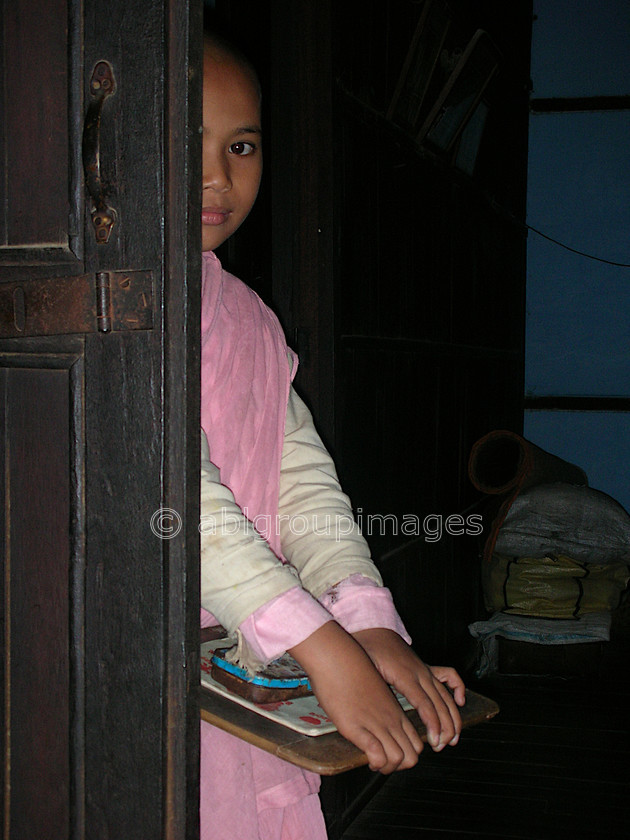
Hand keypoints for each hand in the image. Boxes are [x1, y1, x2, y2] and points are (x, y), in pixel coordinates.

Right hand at [289, 621, 424, 772]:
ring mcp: (376, 724)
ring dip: (387, 768)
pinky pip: (378, 756)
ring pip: (399, 760)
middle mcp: (391, 720)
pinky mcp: (358, 728)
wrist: (337, 659)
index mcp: (396, 711)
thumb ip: (379, 707)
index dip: (406, 756)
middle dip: (399, 767)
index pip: (416, 744)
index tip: (390, 755)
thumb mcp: (374, 691)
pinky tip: (366, 758)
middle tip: (382, 763)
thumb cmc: (351, 670)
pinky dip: (375, 763)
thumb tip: (373, 718)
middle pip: (412, 757)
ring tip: (373, 763)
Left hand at [352, 628, 465, 751]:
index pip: (425, 703)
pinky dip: (458, 688)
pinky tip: (459, 702)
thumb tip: (373, 712)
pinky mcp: (427, 667)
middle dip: (445, 727)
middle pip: (440, 703)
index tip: (435, 740)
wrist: (374, 628)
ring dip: (453, 717)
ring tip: (451, 738)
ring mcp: (425, 669)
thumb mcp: (367, 669)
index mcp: (405, 675)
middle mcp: (420, 672)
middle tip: (440, 746)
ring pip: (446, 695)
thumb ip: (372, 689)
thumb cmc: (368, 649)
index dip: (433, 723)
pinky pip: (449, 676)